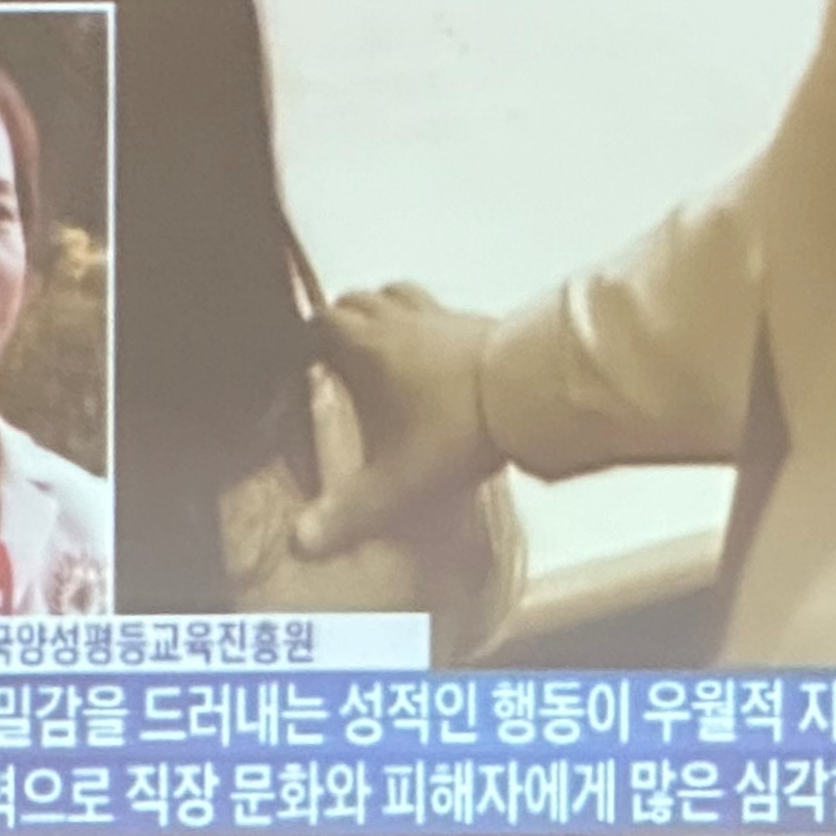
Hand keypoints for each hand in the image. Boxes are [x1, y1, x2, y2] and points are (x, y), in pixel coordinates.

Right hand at [295, 285, 504, 560]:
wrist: (533, 394)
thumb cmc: (458, 428)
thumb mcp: (395, 483)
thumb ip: (347, 514)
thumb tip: (301, 542)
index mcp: (366, 348)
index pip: (319, 324)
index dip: (306, 340)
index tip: (302, 359)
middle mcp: (400, 320)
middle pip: (357, 300)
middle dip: (342, 320)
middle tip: (339, 350)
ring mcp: (443, 315)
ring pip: (399, 293)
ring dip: (385, 310)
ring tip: (384, 339)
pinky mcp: (482, 320)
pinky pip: (444, 310)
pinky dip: (432, 323)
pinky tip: (438, 353)